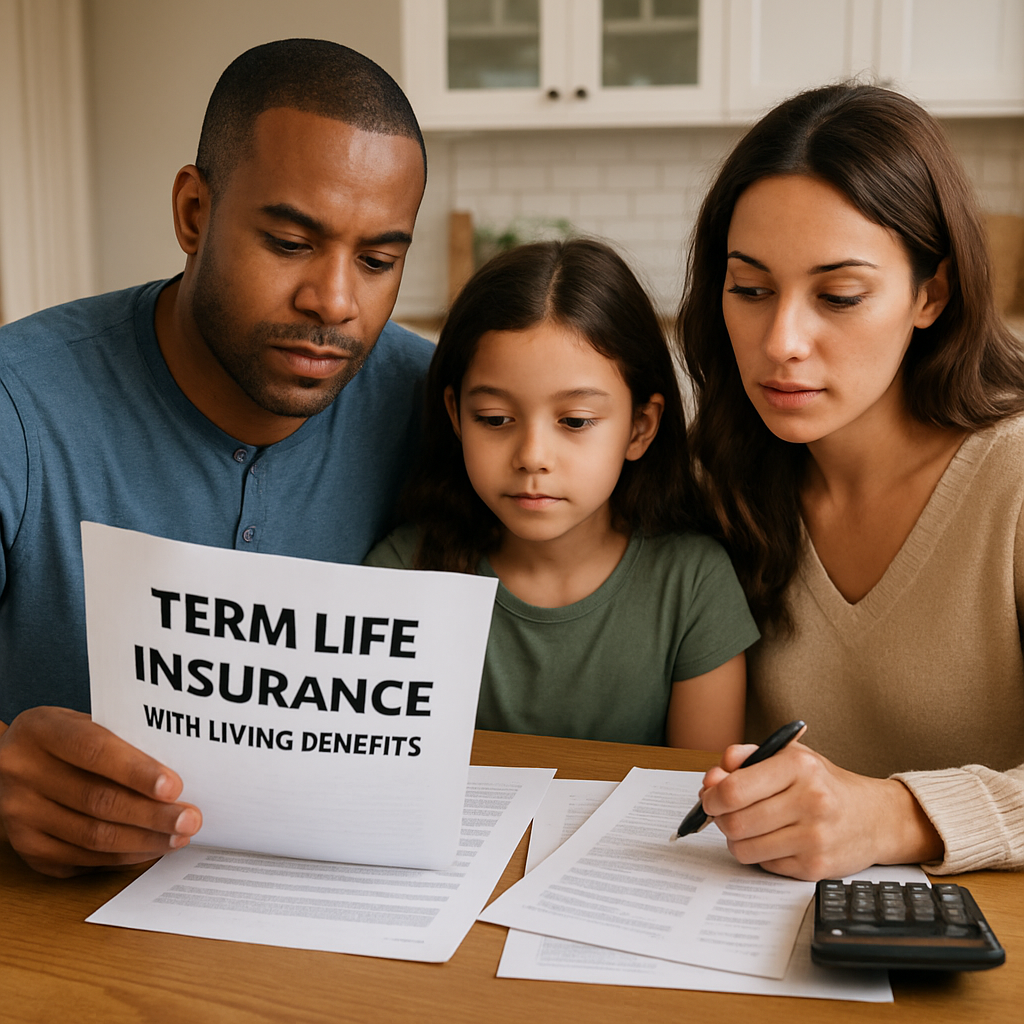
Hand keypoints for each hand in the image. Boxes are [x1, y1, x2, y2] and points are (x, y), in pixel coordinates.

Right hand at [0, 706, 201, 876]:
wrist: (8, 762)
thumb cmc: (62, 740)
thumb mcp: (83, 724)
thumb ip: (120, 743)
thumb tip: (175, 777)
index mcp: (42, 732)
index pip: (95, 752)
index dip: (137, 772)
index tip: (174, 787)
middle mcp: (24, 773)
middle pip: (98, 801)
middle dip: (152, 814)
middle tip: (190, 819)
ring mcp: (21, 815)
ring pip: (92, 836)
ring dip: (144, 840)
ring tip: (178, 836)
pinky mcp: (27, 848)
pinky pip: (82, 859)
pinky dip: (122, 858)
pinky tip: (150, 849)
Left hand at [699, 741, 942, 879]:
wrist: (875, 818)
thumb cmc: (824, 784)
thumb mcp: (789, 756)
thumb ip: (746, 757)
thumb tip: (713, 777)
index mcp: (799, 766)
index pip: (734, 789)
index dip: (712, 796)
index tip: (710, 796)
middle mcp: (810, 801)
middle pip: (735, 822)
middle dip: (720, 819)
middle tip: (724, 813)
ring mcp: (815, 838)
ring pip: (744, 848)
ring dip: (736, 839)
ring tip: (749, 826)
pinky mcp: (816, 868)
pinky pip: (764, 865)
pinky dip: (759, 854)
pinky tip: (774, 840)